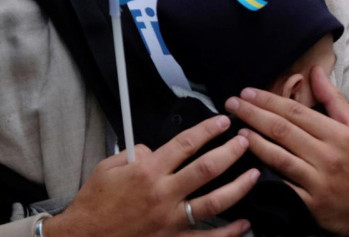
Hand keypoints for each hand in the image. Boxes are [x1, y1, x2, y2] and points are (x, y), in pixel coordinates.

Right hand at [43, 115, 257, 236]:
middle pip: (207, 168)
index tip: (222, 122)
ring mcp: (170, 220)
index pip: (185, 144)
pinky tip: (245, 223)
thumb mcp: (106, 168)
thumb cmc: (93, 205)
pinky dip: (229, 231)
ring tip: (254, 174)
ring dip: (238, 187)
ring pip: (214, 201)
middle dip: (231, 152)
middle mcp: (163, 194)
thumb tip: (156, 149)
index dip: (207, 130)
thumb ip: (135, 153)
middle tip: (245, 141)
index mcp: (147, 172)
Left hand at [226, 68, 348, 236]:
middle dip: (253, 114)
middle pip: (283, 130)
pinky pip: (283, 186)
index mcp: (337, 134)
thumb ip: (334, 98)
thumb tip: (315, 70)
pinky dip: (263, 174)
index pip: (296, 112)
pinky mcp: (310, 204)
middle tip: (232, 103)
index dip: (269, 100)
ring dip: (254, 141)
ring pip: (279, 157)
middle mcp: (327, 156)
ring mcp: (318, 181)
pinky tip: (248, 164)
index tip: (248, 92)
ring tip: (236, 129)